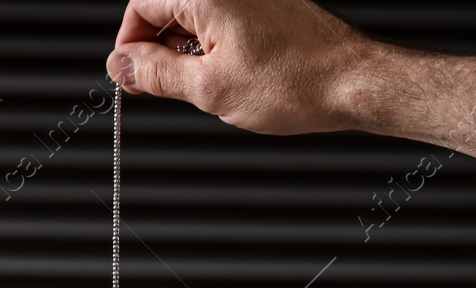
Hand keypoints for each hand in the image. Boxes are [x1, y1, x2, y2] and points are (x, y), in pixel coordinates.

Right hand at [106, 0, 371, 134]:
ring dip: (185, 52)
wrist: (353, 82)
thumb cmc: (296, 83)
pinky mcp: (267, 4)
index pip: (141, 5)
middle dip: (157, 50)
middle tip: (159, 90)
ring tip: (203, 87)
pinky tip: (228, 76)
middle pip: (166, 8)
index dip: (129, 46)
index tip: (131, 77)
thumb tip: (122, 67)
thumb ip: (156, 74)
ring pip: (195, 16)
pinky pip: (223, 18)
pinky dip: (213, 47)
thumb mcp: (209, 89)